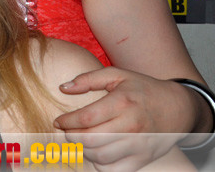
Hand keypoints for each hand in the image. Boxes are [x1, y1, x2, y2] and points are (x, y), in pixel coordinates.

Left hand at [54, 67, 195, 170]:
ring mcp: (138, 145)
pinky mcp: (143, 158)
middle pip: (90, 139)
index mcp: (122, 103)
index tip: (59, 121)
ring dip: (84, 150)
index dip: (67, 122)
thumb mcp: (117, 75)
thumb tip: (63, 88)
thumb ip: (88, 79)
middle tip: (68, 131)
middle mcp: (131, 126)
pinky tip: (97, 152)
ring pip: (100, 157)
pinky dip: (100, 164)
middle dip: (72, 137)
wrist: (178, 107)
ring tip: (82, 140)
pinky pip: (114, 169)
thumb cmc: (143, 89)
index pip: (86, 118)